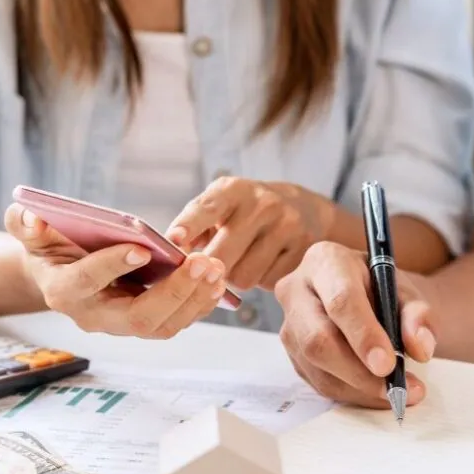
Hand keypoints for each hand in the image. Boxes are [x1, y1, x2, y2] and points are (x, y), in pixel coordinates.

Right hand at [6, 204, 226, 339]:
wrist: (60, 270)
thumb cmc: (48, 246)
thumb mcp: (29, 230)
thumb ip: (24, 223)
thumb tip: (32, 217)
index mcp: (63, 291)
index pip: (87, 283)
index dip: (112, 266)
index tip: (142, 247)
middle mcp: (94, 316)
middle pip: (137, 316)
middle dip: (174, 292)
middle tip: (203, 262)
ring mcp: (122, 324)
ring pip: (163, 325)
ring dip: (194, 299)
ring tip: (217, 268)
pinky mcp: (145, 322)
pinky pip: (176, 320)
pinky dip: (199, 302)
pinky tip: (217, 278)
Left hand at [167, 177, 336, 290]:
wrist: (304, 209)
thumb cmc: (247, 213)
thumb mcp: (221, 207)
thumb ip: (192, 228)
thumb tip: (169, 259)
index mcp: (233, 190)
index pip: (207, 208)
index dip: (189, 225)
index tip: (173, 240)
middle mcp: (262, 204)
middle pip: (222, 256)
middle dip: (209, 271)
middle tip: (208, 271)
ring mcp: (287, 226)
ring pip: (244, 277)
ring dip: (236, 278)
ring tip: (242, 263)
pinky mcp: (304, 250)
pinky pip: (268, 283)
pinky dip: (261, 281)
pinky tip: (265, 264)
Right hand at [275, 242, 437, 407]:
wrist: (366, 298)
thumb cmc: (382, 290)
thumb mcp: (407, 292)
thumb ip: (419, 315)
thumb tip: (420, 347)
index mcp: (325, 261)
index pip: (340, 301)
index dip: (364, 335)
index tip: (388, 364)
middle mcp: (297, 290)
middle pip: (318, 339)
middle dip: (359, 372)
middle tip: (396, 387)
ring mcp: (289, 325)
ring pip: (318, 367)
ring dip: (360, 388)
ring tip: (398, 392)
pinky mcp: (293, 354)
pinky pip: (319, 382)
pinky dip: (353, 394)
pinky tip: (378, 392)